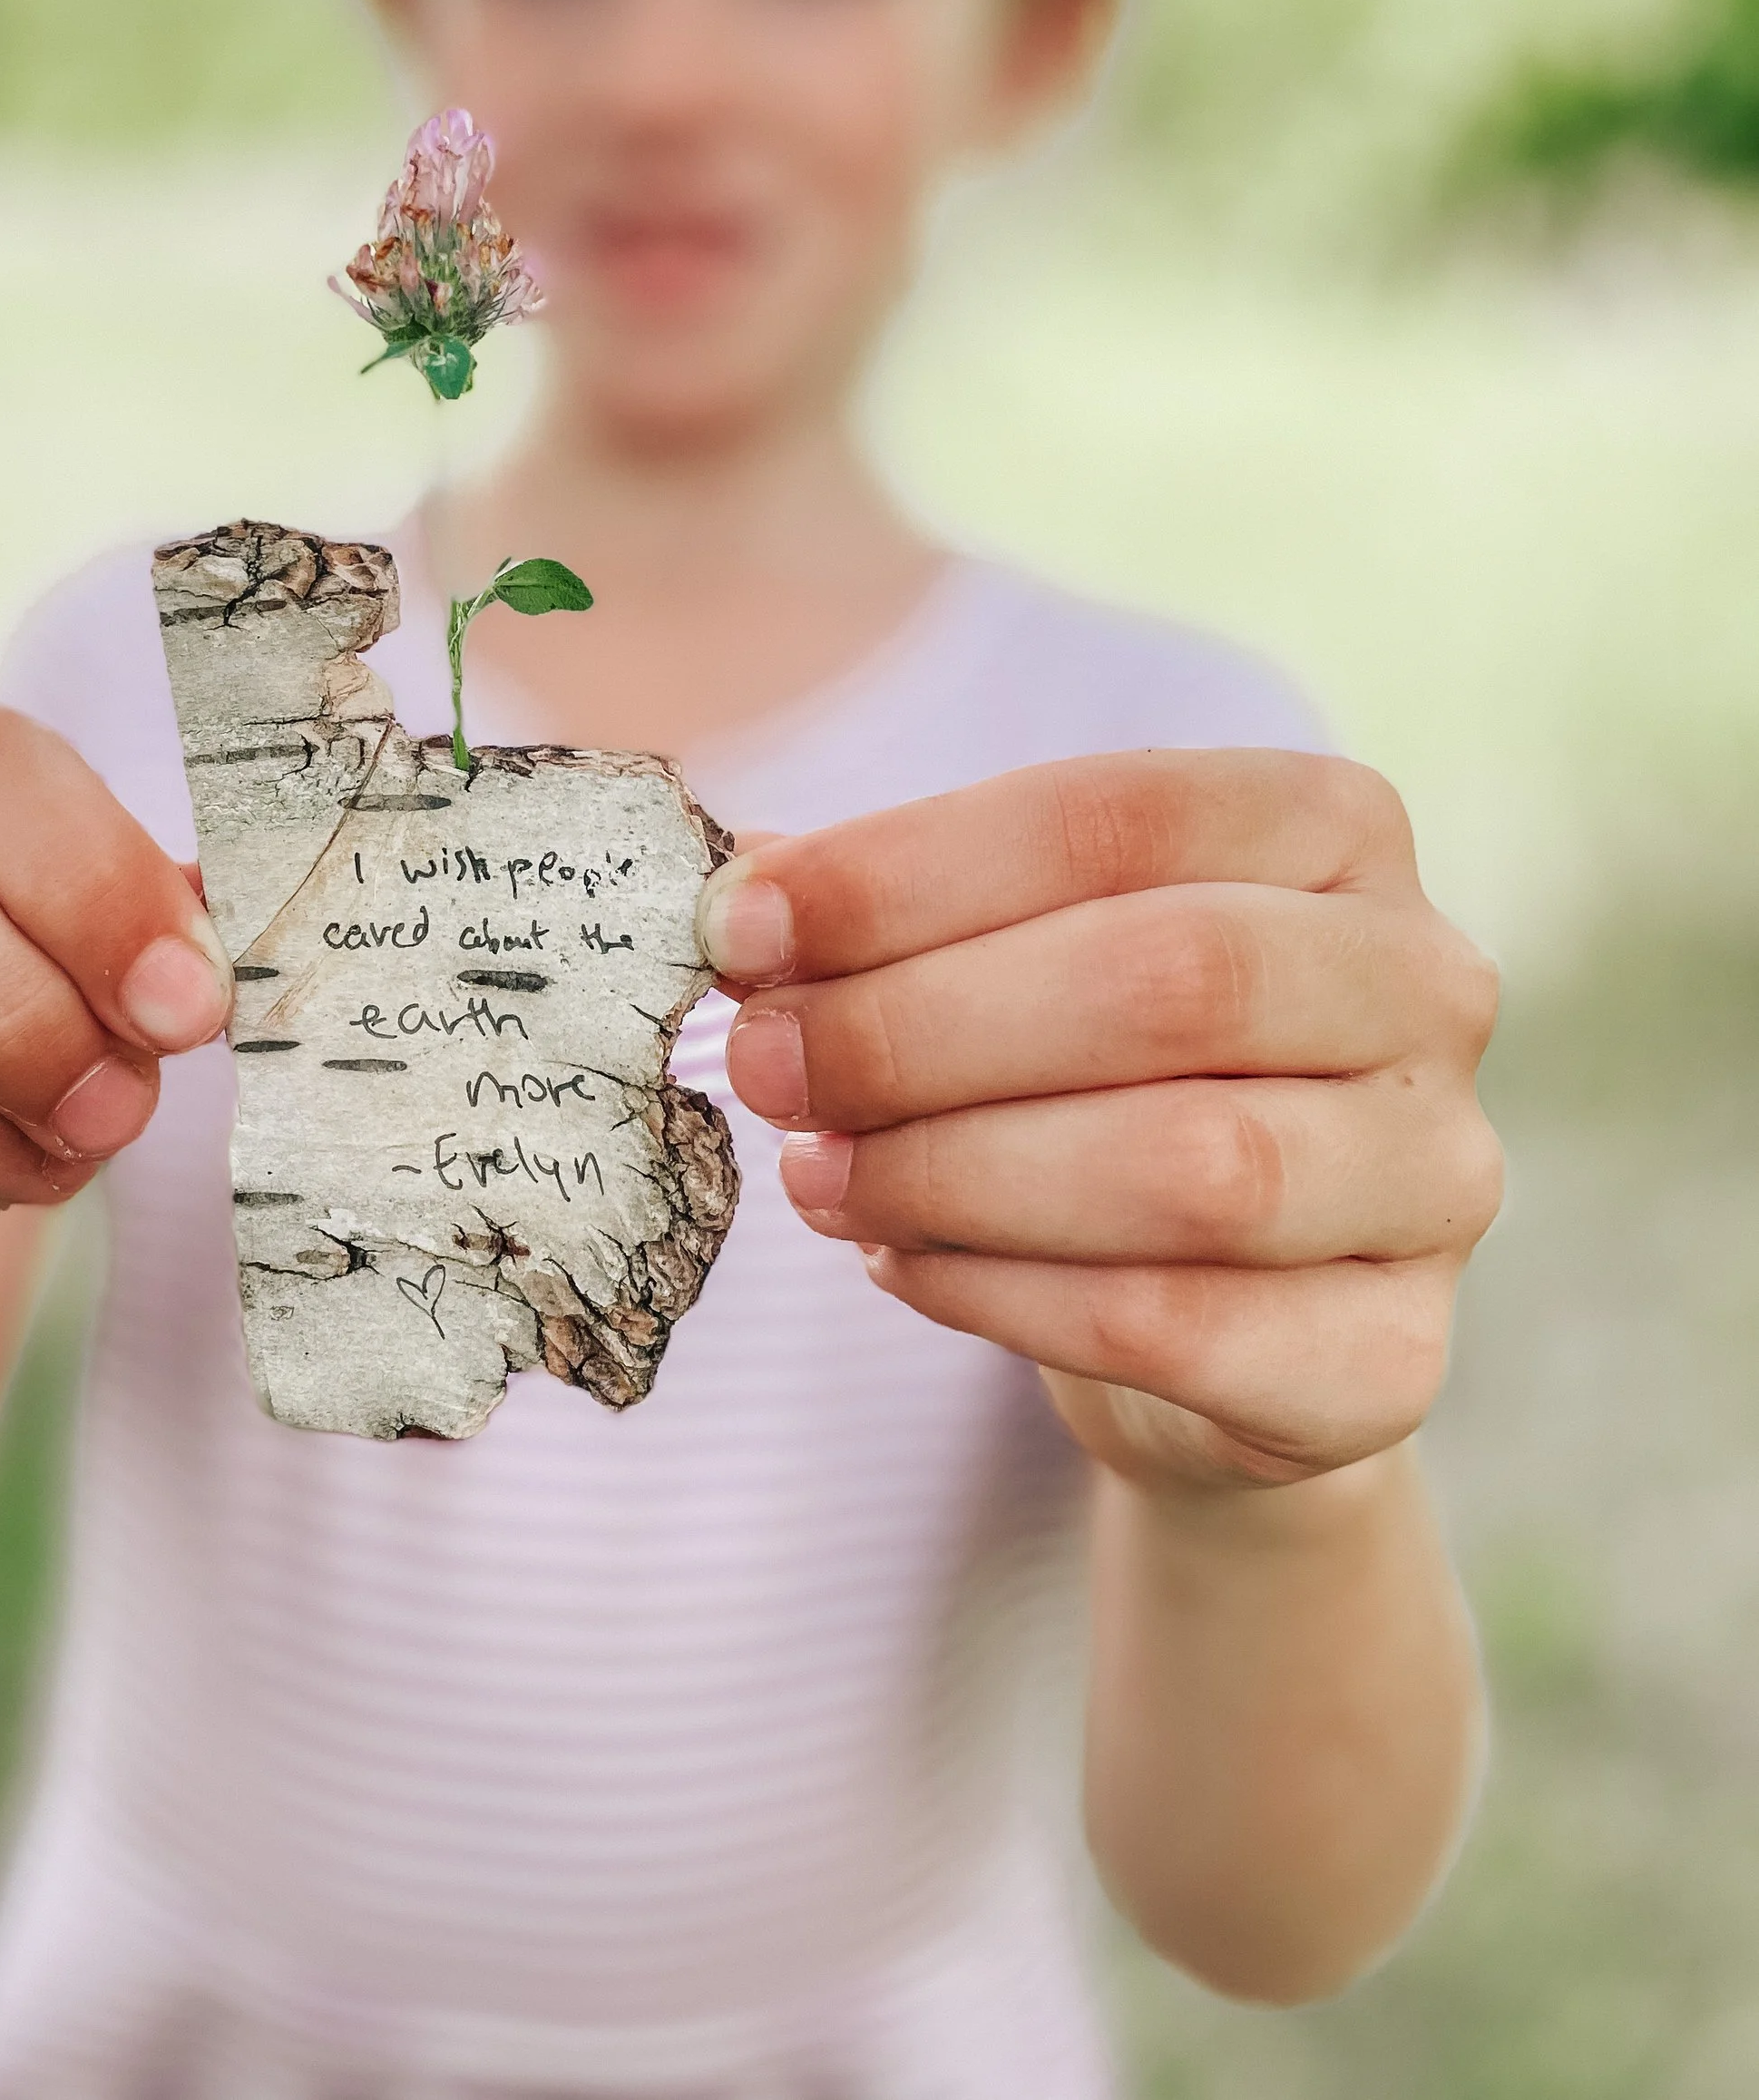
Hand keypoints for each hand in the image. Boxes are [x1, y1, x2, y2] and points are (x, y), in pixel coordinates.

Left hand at [696, 751, 1500, 1494]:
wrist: (1225, 1320)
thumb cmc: (1099, 1078)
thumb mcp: (1011, 952)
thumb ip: (898, 912)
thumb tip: (741, 899)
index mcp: (1335, 829)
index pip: (1119, 814)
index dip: (910, 869)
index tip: (743, 924)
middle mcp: (1424, 983)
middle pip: (1167, 978)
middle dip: (922, 1021)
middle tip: (769, 1062)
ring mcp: (1434, 1177)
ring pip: (1190, 1163)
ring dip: (953, 1166)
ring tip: (816, 1170)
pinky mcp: (1391, 1361)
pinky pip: (1175, 1324)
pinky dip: (998, 1292)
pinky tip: (896, 1261)